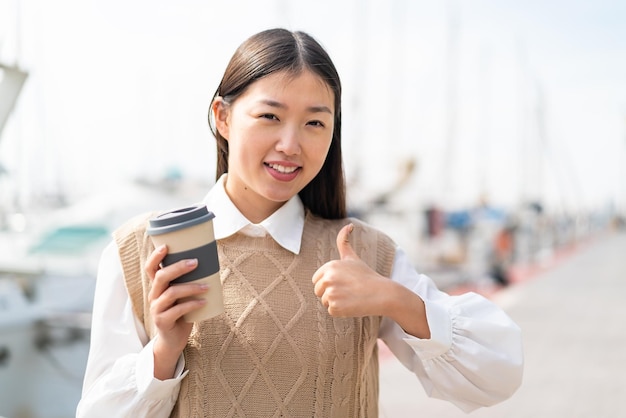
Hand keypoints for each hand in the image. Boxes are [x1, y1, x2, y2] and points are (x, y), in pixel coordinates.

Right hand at [145, 244, 207, 378]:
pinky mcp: (163, 321)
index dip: (155, 256)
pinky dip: (192, 304)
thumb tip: (211, 264)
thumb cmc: (182, 313)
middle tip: (195, 262)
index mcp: (157, 287)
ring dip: (191, 287)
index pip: (150, 268)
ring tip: (207, 286)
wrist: (173, 341)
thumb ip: (190, 282)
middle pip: (161, 276)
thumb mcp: (183, 296)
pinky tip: (204, 302)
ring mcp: (157, 309)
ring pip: (171, 293)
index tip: (166, 245)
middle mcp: (154, 296)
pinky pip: (178, 310)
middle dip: (178, 267)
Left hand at [312, 224, 389, 316]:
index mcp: (330, 266)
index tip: (343, 282)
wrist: (382, 293)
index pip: (316, 280)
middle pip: (318, 291)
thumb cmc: (366, 276)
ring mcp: (331, 293)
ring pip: (324, 302)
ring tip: (351, 296)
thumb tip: (349, 224)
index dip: (329, 283)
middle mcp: (328, 278)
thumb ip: (344, 241)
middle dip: (331, 293)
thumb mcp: (352, 257)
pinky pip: (331, 311)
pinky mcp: (335, 306)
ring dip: (336, 302)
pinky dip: (341, 311)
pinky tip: (352, 304)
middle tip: (347, 290)